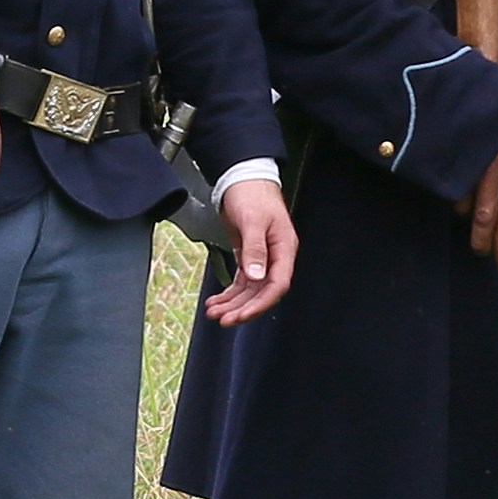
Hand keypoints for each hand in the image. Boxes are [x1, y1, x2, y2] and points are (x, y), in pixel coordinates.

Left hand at [194, 165, 296, 321]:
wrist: (244, 179)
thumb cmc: (253, 195)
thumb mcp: (253, 221)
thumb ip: (255, 249)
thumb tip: (257, 277)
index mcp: (284, 249)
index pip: (277, 285)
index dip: (260, 303)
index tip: (241, 316)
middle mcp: (276, 257)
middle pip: (263, 292)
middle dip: (243, 308)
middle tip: (222, 320)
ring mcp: (263, 258)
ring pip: (250, 289)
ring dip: (233, 303)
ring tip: (213, 313)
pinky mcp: (250, 256)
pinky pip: (242, 281)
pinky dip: (230, 293)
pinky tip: (216, 301)